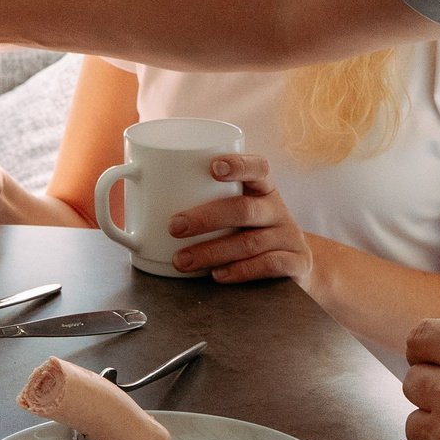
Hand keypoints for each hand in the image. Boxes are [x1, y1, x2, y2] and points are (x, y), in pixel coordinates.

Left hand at [164, 153, 312, 282]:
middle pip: (245, 209)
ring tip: (182, 260)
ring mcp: (288, 237)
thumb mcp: (237, 208)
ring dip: (212, 252)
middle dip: (206, 218)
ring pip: (250, 242)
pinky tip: (217, 275)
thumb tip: (143, 191)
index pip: (259, 168)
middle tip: (174, 227)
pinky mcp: (295, 263)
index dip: (238, 165)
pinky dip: (240, 271)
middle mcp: (278, 209)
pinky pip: (268, 266)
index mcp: (263, 189)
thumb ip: (205, 199)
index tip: (212, 166)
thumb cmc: (251, 230)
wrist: (296, 263)